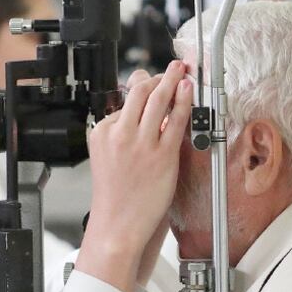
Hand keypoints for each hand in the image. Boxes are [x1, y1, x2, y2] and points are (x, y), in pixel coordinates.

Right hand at [76, 61, 192, 291]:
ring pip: (158, 100)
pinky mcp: (162, 155)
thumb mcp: (107, 158)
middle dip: (158, 75)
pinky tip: (188, 89)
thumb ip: (120, 135)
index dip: (141, 87)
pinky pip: (176, 120)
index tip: (152, 81)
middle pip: (140, 92)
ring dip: (171, 78)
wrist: (117, 226)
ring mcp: (141, 143)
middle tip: (171, 66)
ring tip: (181, 68)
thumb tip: (139, 113)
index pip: (123, 101)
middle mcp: (120, 134)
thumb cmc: (115, 197)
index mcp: (102, 133)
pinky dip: (183, 100)